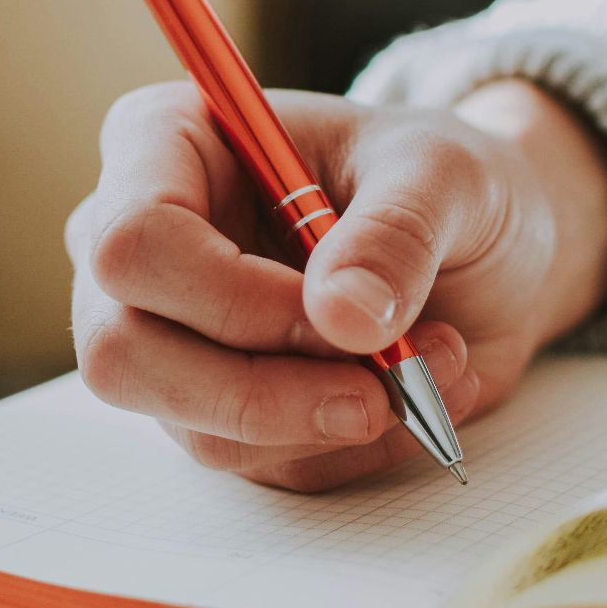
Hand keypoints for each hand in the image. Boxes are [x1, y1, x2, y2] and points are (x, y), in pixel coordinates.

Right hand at [66, 78, 606, 490]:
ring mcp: (165, 337)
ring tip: (433, 362)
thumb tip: (345, 317)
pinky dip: (351, 444)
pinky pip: (259, 462)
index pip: (132, 242)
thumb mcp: (445, 174)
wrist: (483, 247)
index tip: (340, 314)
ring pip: (195, 426)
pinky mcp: (213, 409)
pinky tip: (414, 390)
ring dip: (329, 418)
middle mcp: (140, 247)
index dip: (229, 298)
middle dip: (263, 391)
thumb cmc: (440, 181)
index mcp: (164, 145)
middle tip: (379, 387)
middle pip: (123, 353)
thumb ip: (396, 232)